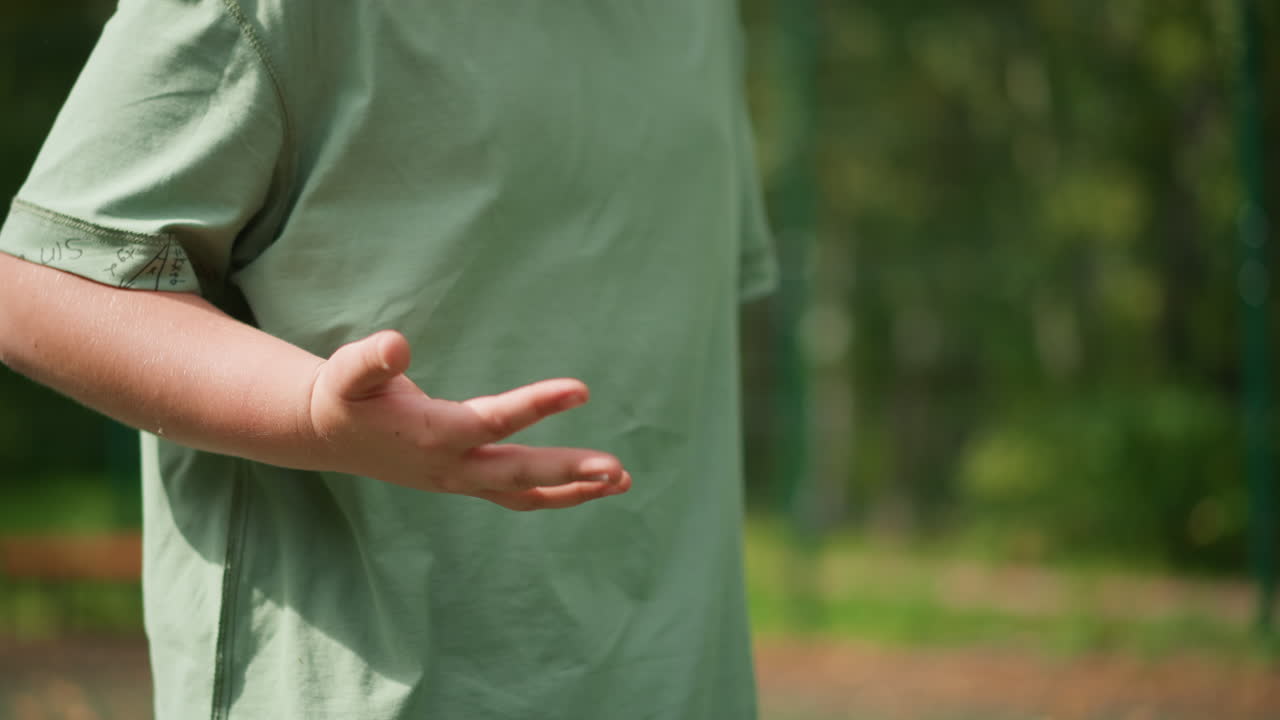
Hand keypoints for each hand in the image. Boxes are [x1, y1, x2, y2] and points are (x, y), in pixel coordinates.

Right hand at [306, 330, 630, 509]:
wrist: (329, 435)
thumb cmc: (344, 395)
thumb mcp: (345, 373)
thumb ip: (370, 359)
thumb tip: (397, 344)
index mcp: (429, 434)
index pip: (492, 422)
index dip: (536, 406)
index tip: (581, 390)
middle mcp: (451, 466)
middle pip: (518, 474)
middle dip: (569, 472)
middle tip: (617, 468)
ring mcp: (461, 480)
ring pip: (525, 494)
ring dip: (573, 490)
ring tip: (621, 481)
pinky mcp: (468, 482)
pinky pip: (519, 496)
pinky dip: (557, 492)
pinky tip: (593, 486)